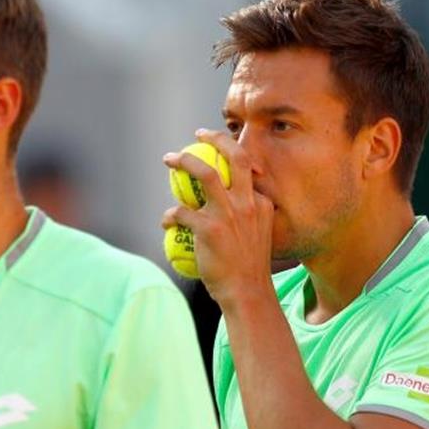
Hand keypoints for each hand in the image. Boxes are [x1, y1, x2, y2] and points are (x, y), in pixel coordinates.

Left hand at [162, 128, 275, 307]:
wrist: (247, 293)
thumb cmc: (249, 270)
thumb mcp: (259, 236)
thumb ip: (250, 218)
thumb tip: (231, 210)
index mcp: (262, 204)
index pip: (249, 168)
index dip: (233, 151)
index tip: (220, 145)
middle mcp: (248, 203)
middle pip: (234, 157)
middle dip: (215, 138)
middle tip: (197, 135)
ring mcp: (229, 214)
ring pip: (204, 174)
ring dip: (184, 161)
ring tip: (170, 159)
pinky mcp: (209, 229)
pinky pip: (181, 212)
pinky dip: (170, 215)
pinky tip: (167, 222)